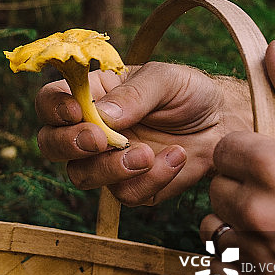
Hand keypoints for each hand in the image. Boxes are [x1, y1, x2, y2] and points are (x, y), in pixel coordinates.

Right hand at [35, 61, 249, 204]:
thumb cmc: (189, 93)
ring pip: (81, 175)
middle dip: (70, 144)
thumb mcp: (166, 80)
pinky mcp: (130, 186)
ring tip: (148, 154)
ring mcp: (106, 161)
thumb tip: (104, 115)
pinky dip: (151, 180)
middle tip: (102, 140)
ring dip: (111, 168)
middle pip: (51, 144)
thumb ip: (135, 94)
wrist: (224, 124)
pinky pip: (124, 194)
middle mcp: (89, 129)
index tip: (76, 111)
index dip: (53, 108)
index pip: (50, 101)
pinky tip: (176, 158)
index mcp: (89, 96)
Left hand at [201, 40, 274, 274]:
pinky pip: (224, 269)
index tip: (273, 162)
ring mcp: (257, 255)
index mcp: (272, 166)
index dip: (248, 154)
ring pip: (216, 228)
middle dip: (242, 187)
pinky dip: (240, 262)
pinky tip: (273, 253)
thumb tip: (273, 50)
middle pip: (218, 189)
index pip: (224, 151)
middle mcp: (257, 211)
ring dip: (236, 225)